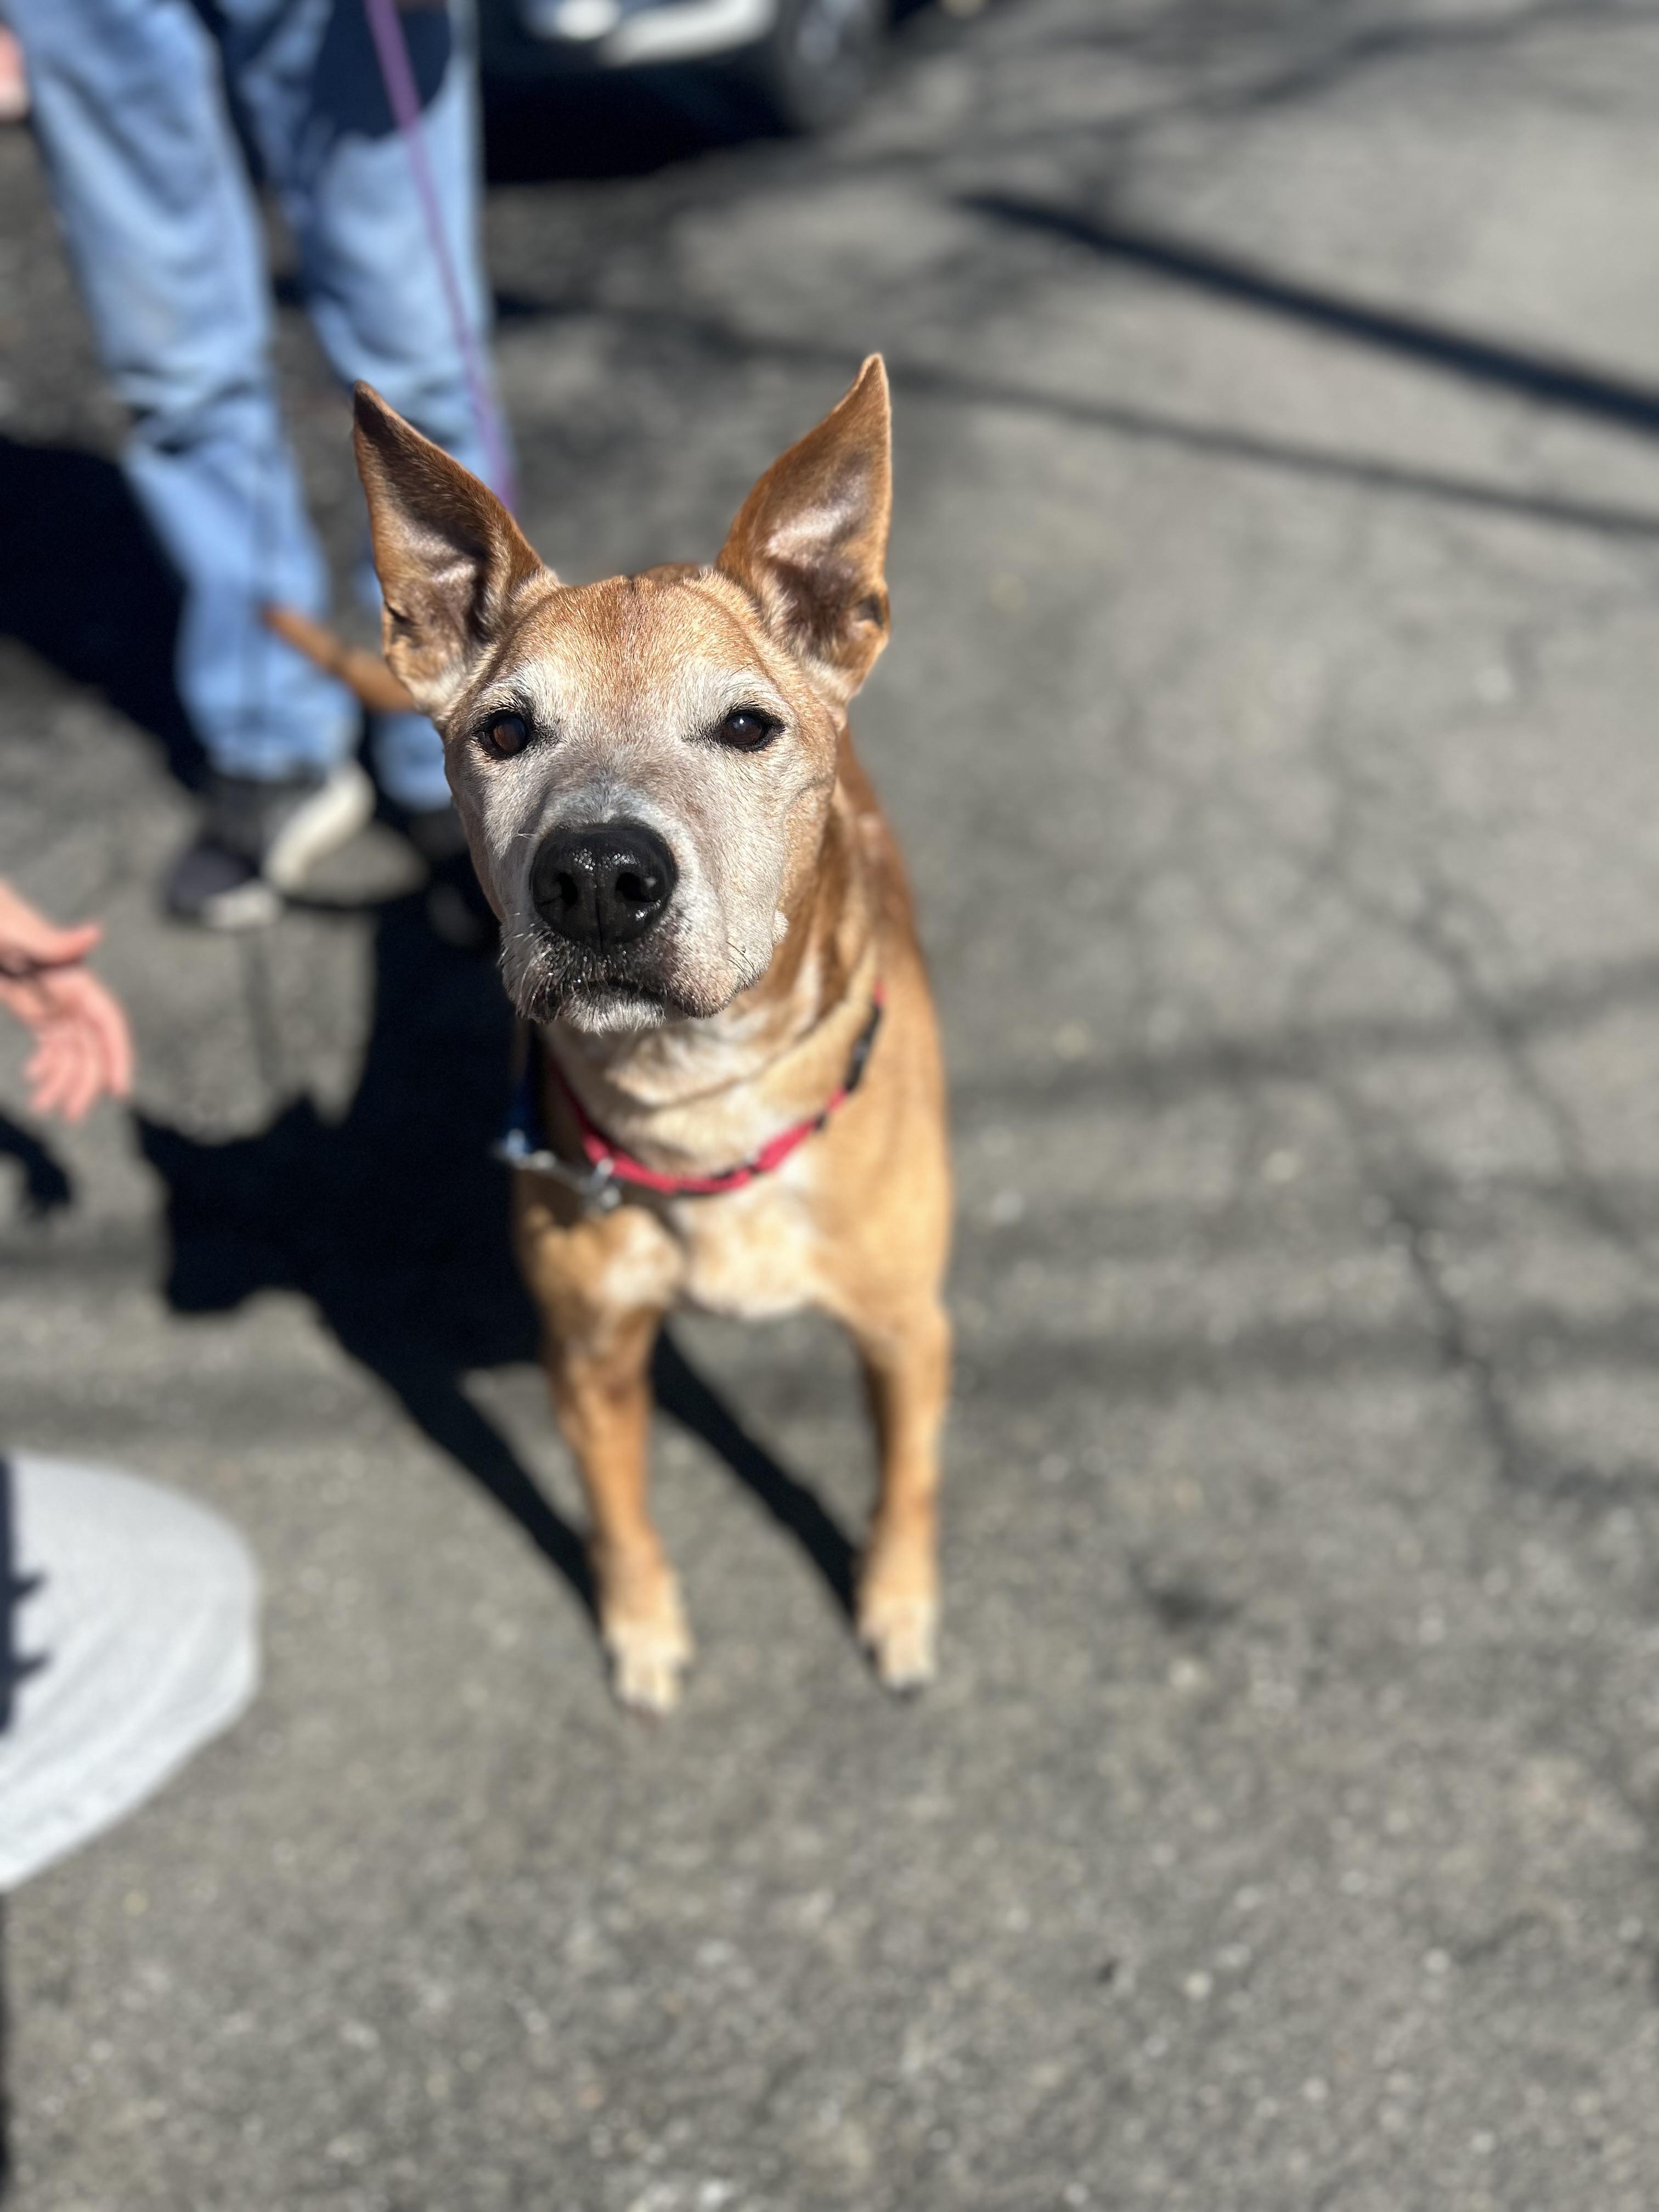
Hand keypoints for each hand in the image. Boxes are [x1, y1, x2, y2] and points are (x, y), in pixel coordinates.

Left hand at [0, 881, 134, 1121]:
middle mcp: (74, 998)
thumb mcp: (19, 936)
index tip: (119, 1090)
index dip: (118, 1057)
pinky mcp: (38, 1013)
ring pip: (71, 1055)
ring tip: (42, 1109)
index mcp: (78, 983)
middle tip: (71, 1115)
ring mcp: (57, 1007)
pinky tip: (33, 1081)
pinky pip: (52, 1049)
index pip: (109, 1026)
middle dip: (85, 1083)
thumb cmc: (1, 923)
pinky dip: (47, 1068)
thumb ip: (56, 942)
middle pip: (91, 1049)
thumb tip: (94, 932)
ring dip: (62, 1083)